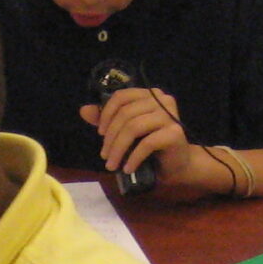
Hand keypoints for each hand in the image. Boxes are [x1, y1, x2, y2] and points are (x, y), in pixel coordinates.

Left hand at [76, 84, 210, 189]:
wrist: (178, 165)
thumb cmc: (152, 147)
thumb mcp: (126, 132)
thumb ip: (107, 120)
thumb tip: (83, 110)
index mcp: (149, 95)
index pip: (121, 97)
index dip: (106, 114)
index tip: (100, 134)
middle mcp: (162, 100)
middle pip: (126, 114)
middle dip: (110, 138)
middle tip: (104, 156)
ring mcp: (170, 115)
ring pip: (133, 128)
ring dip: (118, 149)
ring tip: (112, 165)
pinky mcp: (174, 133)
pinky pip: (146, 143)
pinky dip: (133, 158)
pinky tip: (127, 168)